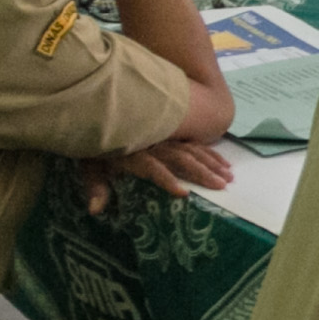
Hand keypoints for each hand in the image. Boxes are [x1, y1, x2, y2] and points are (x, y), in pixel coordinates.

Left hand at [79, 134, 233, 211]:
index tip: (183, 194)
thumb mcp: (90, 164)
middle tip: (221, 186)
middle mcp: (154, 143)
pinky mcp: (173, 133)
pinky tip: (224, 163)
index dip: (167, 180)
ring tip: (228, 177)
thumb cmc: (95, 144)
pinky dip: (211, 153)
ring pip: (192, 149)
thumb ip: (95, 186)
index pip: (153, 168)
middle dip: (202, 172)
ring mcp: (165, 136)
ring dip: (211, 163)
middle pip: (180, 157)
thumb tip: (95, 210)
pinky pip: (195, 143)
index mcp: (134, 153)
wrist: (100, 109)